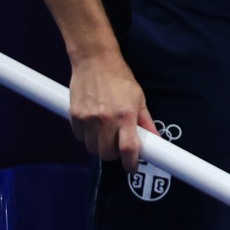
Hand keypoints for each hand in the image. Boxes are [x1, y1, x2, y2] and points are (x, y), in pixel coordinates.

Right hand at [69, 50, 153, 173]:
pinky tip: (92, 125)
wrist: (95, 61)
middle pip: (106, 153)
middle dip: (113, 154)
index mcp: (126, 115)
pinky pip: (79, 137)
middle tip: (117, 145)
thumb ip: (146, 120)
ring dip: (99, 146)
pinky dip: (86, 136)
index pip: (128, 148)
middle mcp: (106, 119)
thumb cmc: (120, 78)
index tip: (133, 168)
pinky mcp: (74, 116)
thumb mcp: (139, 97)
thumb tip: (155, 138)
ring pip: (91, 148)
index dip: (131, 163)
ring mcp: (87, 119)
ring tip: (105, 133)